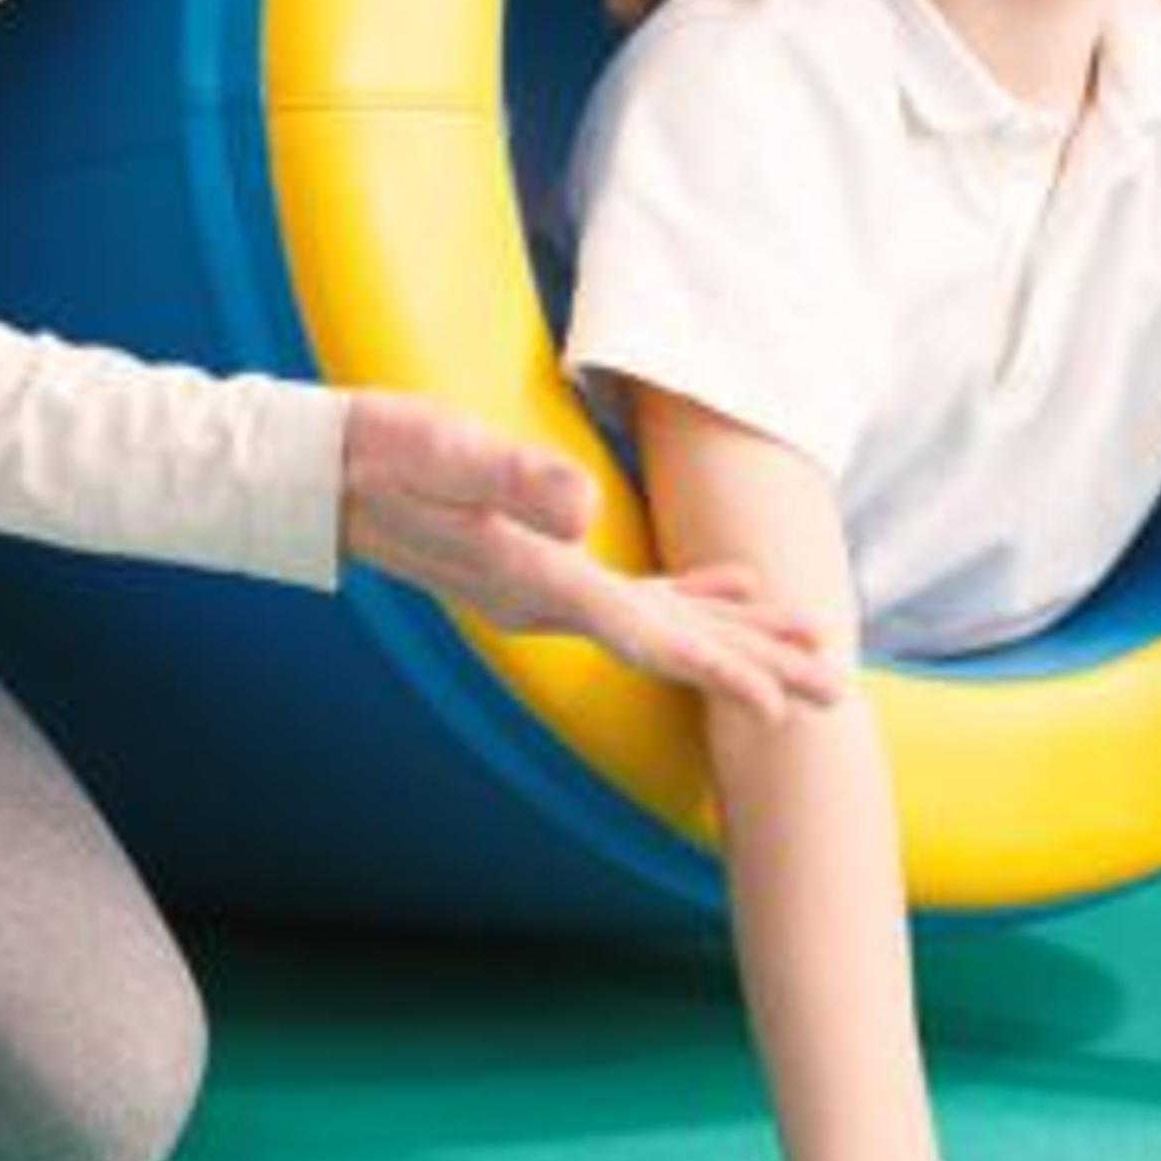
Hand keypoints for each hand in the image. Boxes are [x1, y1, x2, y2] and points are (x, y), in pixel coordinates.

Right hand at [335, 390, 844, 720]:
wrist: (323, 474)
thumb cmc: (380, 455)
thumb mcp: (441, 453)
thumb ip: (512, 480)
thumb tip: (586, 512)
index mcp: (537, 579)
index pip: (645, 637)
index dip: (720, 670)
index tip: (783, 707)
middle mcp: (551, 599)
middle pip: (670, 646)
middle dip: (754, 669)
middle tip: (837, 693)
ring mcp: (548, 588)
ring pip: (663, 625)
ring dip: (737, 636)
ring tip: (813, 646)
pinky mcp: (545, 562)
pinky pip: (636, 596)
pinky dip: (693, 597)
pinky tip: (739, 586)